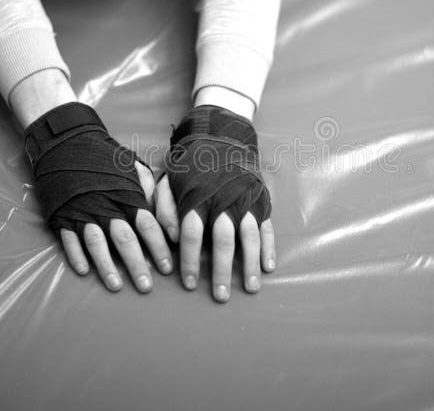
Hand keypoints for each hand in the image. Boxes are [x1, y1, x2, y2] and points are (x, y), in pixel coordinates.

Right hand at [25, 102, 171, 292]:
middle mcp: (105, 205)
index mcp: (126, 194)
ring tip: (117, 286)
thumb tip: (165, 214)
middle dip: (137, 264)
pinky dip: (76, 256)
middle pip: (124, 239)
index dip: (158, 246)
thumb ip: (149, 190)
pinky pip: (69, 239)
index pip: (147, 224)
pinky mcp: (62, 214)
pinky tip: (84, 272)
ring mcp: (82, 211)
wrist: (67, 142)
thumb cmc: (105, 158)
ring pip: (96, 243)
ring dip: (106, 266)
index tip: (167, 267)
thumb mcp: (132, 167)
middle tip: (147, 287)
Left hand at [153, 104, 275, 301]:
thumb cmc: (191, 165)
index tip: (189, 283)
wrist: (223, 136)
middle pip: (224, 240)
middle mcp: (224, 201)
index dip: (191, 261)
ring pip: (250, 236)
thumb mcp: (169, 180)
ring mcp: (246, 201)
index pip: (193, 234)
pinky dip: (269, 248)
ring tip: (251, 288)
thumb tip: (170, 236)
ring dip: (251, 264)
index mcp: (198, 197)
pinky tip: (268, 267)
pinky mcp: (262, 201)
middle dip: (223, 270)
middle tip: (221, 296)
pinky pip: (267, 227)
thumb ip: (164, 207)